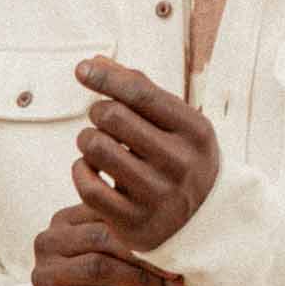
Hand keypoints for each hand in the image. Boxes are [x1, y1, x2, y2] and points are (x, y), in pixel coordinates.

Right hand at [31, 199, 185, 285]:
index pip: (106, 213)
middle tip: (178, 268)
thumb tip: (177, 225)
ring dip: (144, 279)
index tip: (181, 242)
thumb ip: (136, 235)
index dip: (145, 227)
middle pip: (101, 238)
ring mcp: (46, 275)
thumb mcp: (124, 257)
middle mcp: (48, 242)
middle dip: (145, 254)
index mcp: (65, 220)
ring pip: (100, 268)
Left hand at [71, 57, 219, 252]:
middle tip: (100, 119)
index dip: (106, 77)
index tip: (81, 69)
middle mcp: (180, 163)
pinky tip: (89, 168)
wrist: (203, 223)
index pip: (141, 93)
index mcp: (194, 131)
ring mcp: (158, 196)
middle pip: (113, 116)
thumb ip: (140, 90)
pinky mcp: (135, 223)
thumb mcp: (176, 123)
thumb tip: (94, 62)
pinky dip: (80, 171)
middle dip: (97, 112)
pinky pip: (88, 187)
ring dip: (86, 140)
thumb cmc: (180, 159)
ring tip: (94, 143)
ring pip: (97, 149)